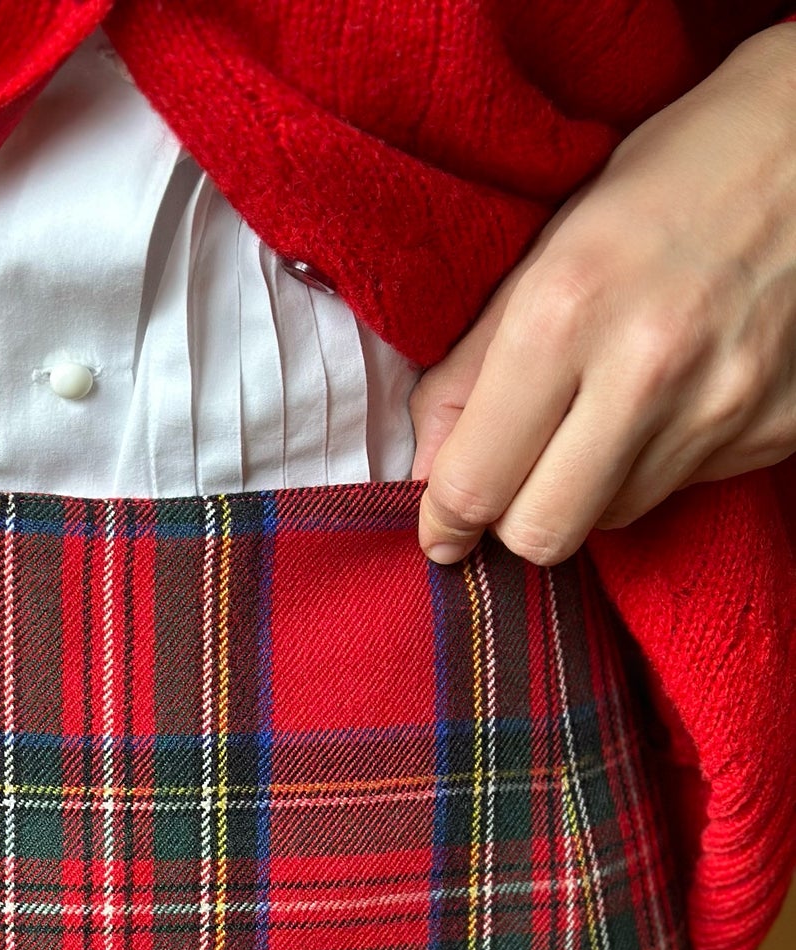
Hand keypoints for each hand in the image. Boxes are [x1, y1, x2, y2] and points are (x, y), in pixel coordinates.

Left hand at [409, 19, 795, 566]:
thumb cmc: (675, 176)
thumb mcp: (552, 245)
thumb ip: (473, 364)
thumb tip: (426, 466)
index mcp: (566, 310)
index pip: (475, 483)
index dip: (446, 520)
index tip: (442, 525)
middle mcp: (645, 369)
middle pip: (541, 534)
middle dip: (514, 520)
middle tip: (515, 481)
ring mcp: (719, 407)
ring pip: (611, 519)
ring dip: (590, 487)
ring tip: (606, 409)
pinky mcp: (773, 429)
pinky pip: (681, 489)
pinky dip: (658, 462)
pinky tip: (673, 396)